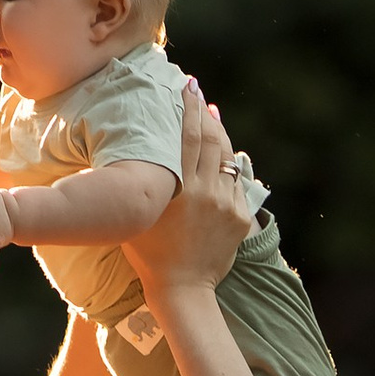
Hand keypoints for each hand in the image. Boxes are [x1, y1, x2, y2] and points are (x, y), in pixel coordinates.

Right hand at [123, 82, 257, 297]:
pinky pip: (236, 184)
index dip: (189, 109)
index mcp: (180, 189)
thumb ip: (144, 182)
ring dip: (220, 135)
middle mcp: (207, 192)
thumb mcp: (140, 212)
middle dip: (205, 113)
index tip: (188, 86)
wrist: (182, 289)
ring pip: (228, 159)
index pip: (189, 137)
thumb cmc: (149, 251)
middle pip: (212, 141)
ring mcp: (226, 206)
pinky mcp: (240, 219)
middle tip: (198, 92)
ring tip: (212, 114)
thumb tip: (134, 150)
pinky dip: (229, 166)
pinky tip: (224, 155)